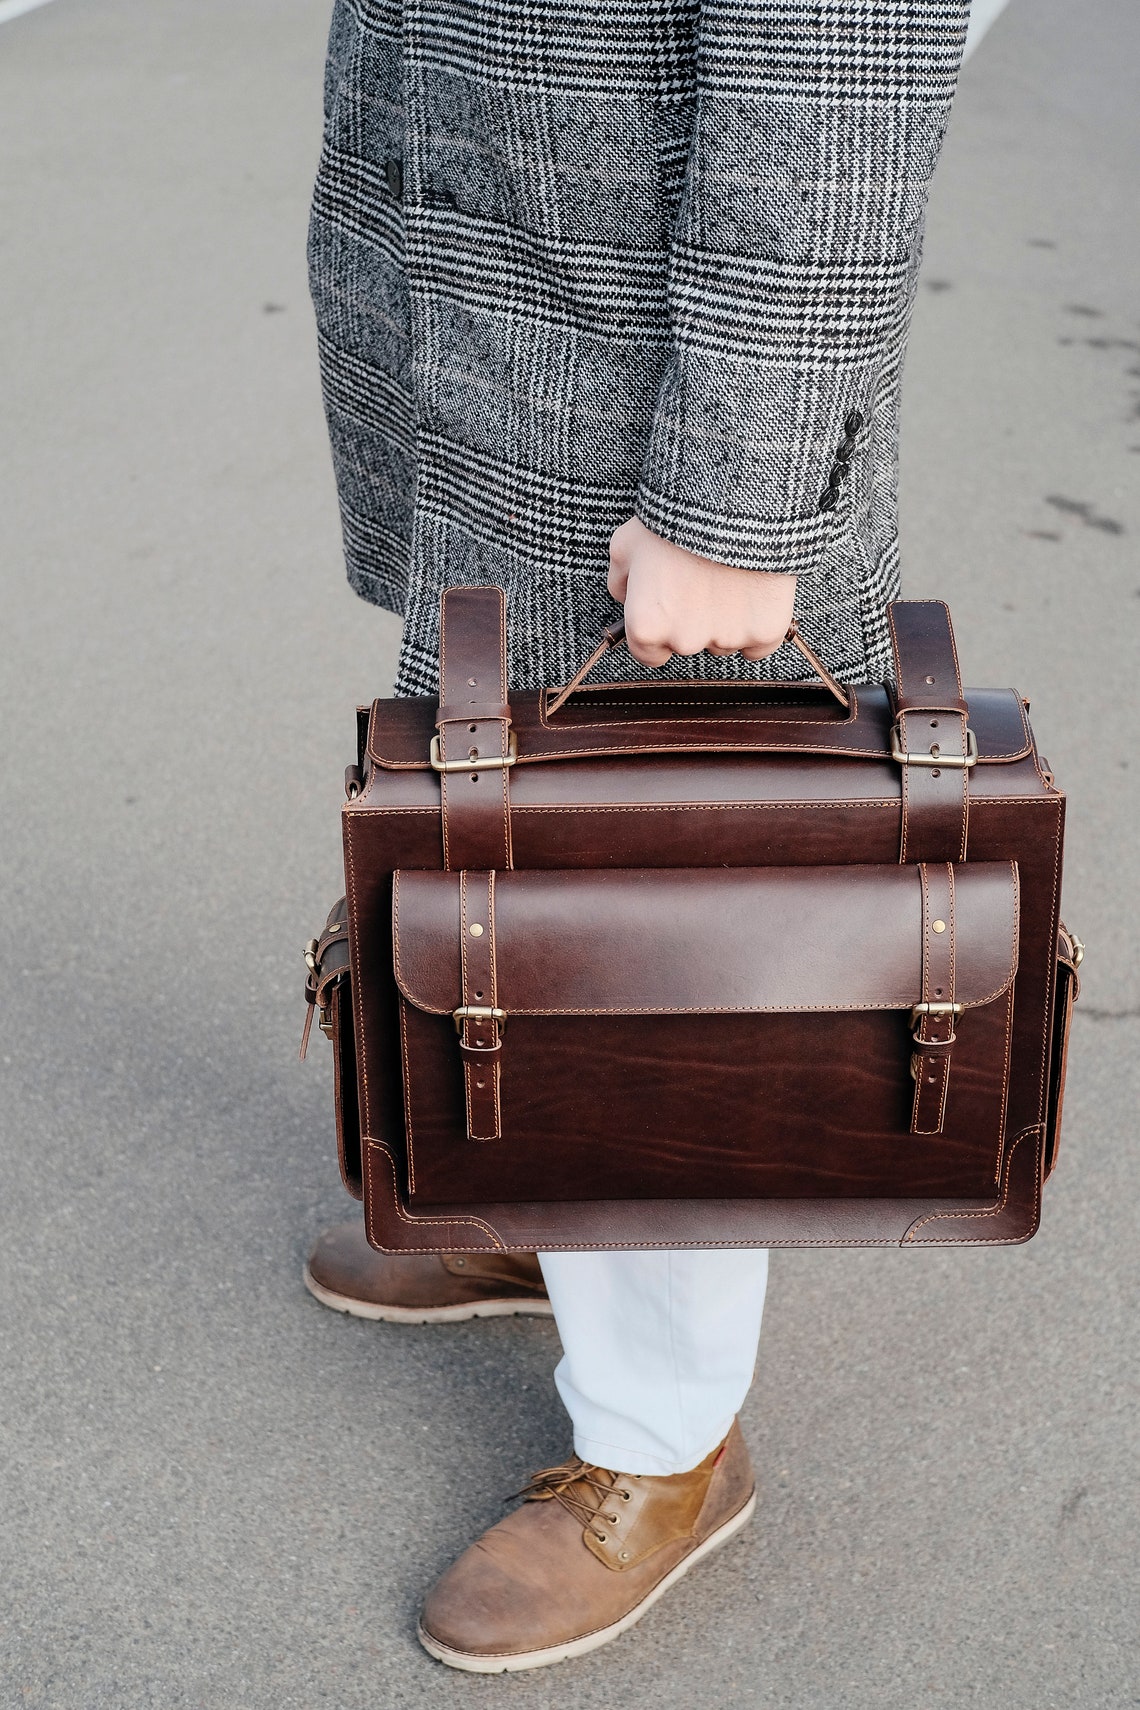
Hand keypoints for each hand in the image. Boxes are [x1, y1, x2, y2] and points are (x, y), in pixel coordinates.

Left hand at [607, 516, 796, 667]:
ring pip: (724, 643)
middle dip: (693, 621)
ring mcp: (726, 639)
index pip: (649, 653)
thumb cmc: (676, 519)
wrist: (733, 501)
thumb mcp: (627, 543)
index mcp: (646, 626)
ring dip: (725, 622)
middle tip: (701, 581)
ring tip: (728, 579)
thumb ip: (621, 582)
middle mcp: (684, 641)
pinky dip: (758, 626)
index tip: (671, 608)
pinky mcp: (764, 632)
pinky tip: (752, 595)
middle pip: (688, 645)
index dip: (660, 630)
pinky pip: (759, 646)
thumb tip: (627, 598)